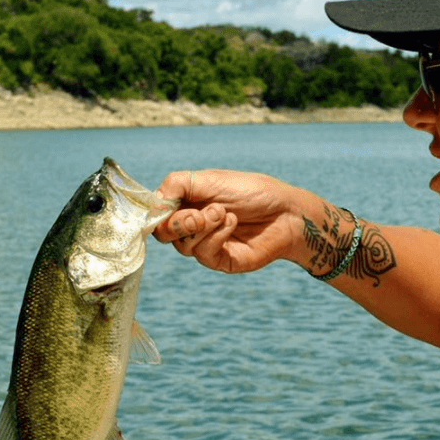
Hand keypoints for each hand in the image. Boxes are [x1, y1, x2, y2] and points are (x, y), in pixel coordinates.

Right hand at [153, 169, 300, 273]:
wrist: (287, 212)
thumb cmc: (253, 192)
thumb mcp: (211, 179)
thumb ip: (177, 184)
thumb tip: (152, 201)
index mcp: (187, 204)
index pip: (156, 214)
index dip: (155, 213)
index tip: (167, 205)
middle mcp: (193, 226)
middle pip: (163, 234)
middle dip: (178, 223)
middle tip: (203, 212)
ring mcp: (206, 245)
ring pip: (182, 245)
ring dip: (202, 226)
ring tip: (224, 213)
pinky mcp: (220, 260)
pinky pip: (203, 254)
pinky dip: (215, 236)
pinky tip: (232, 223)